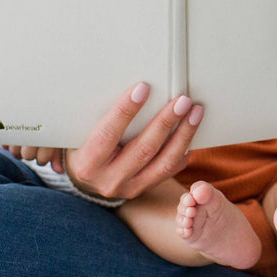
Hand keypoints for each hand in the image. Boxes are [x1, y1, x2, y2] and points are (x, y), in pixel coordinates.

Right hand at [3, 82, 202, 199]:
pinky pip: (170, 172)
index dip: (125, 111)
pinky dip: (183, 151)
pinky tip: (191, 133)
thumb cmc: (83, 148)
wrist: (84, 183)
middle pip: (143, 149)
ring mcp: (129, 187)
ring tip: (195, 112)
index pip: (107, 135)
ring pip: (163, 163)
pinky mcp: (144, 190)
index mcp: (88, 162)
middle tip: (182, 100)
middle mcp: (109, 179)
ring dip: (183, 135)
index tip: (143, 87)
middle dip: (165, 122)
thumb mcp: (81, 134)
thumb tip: (130, 87)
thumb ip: (98, 117)